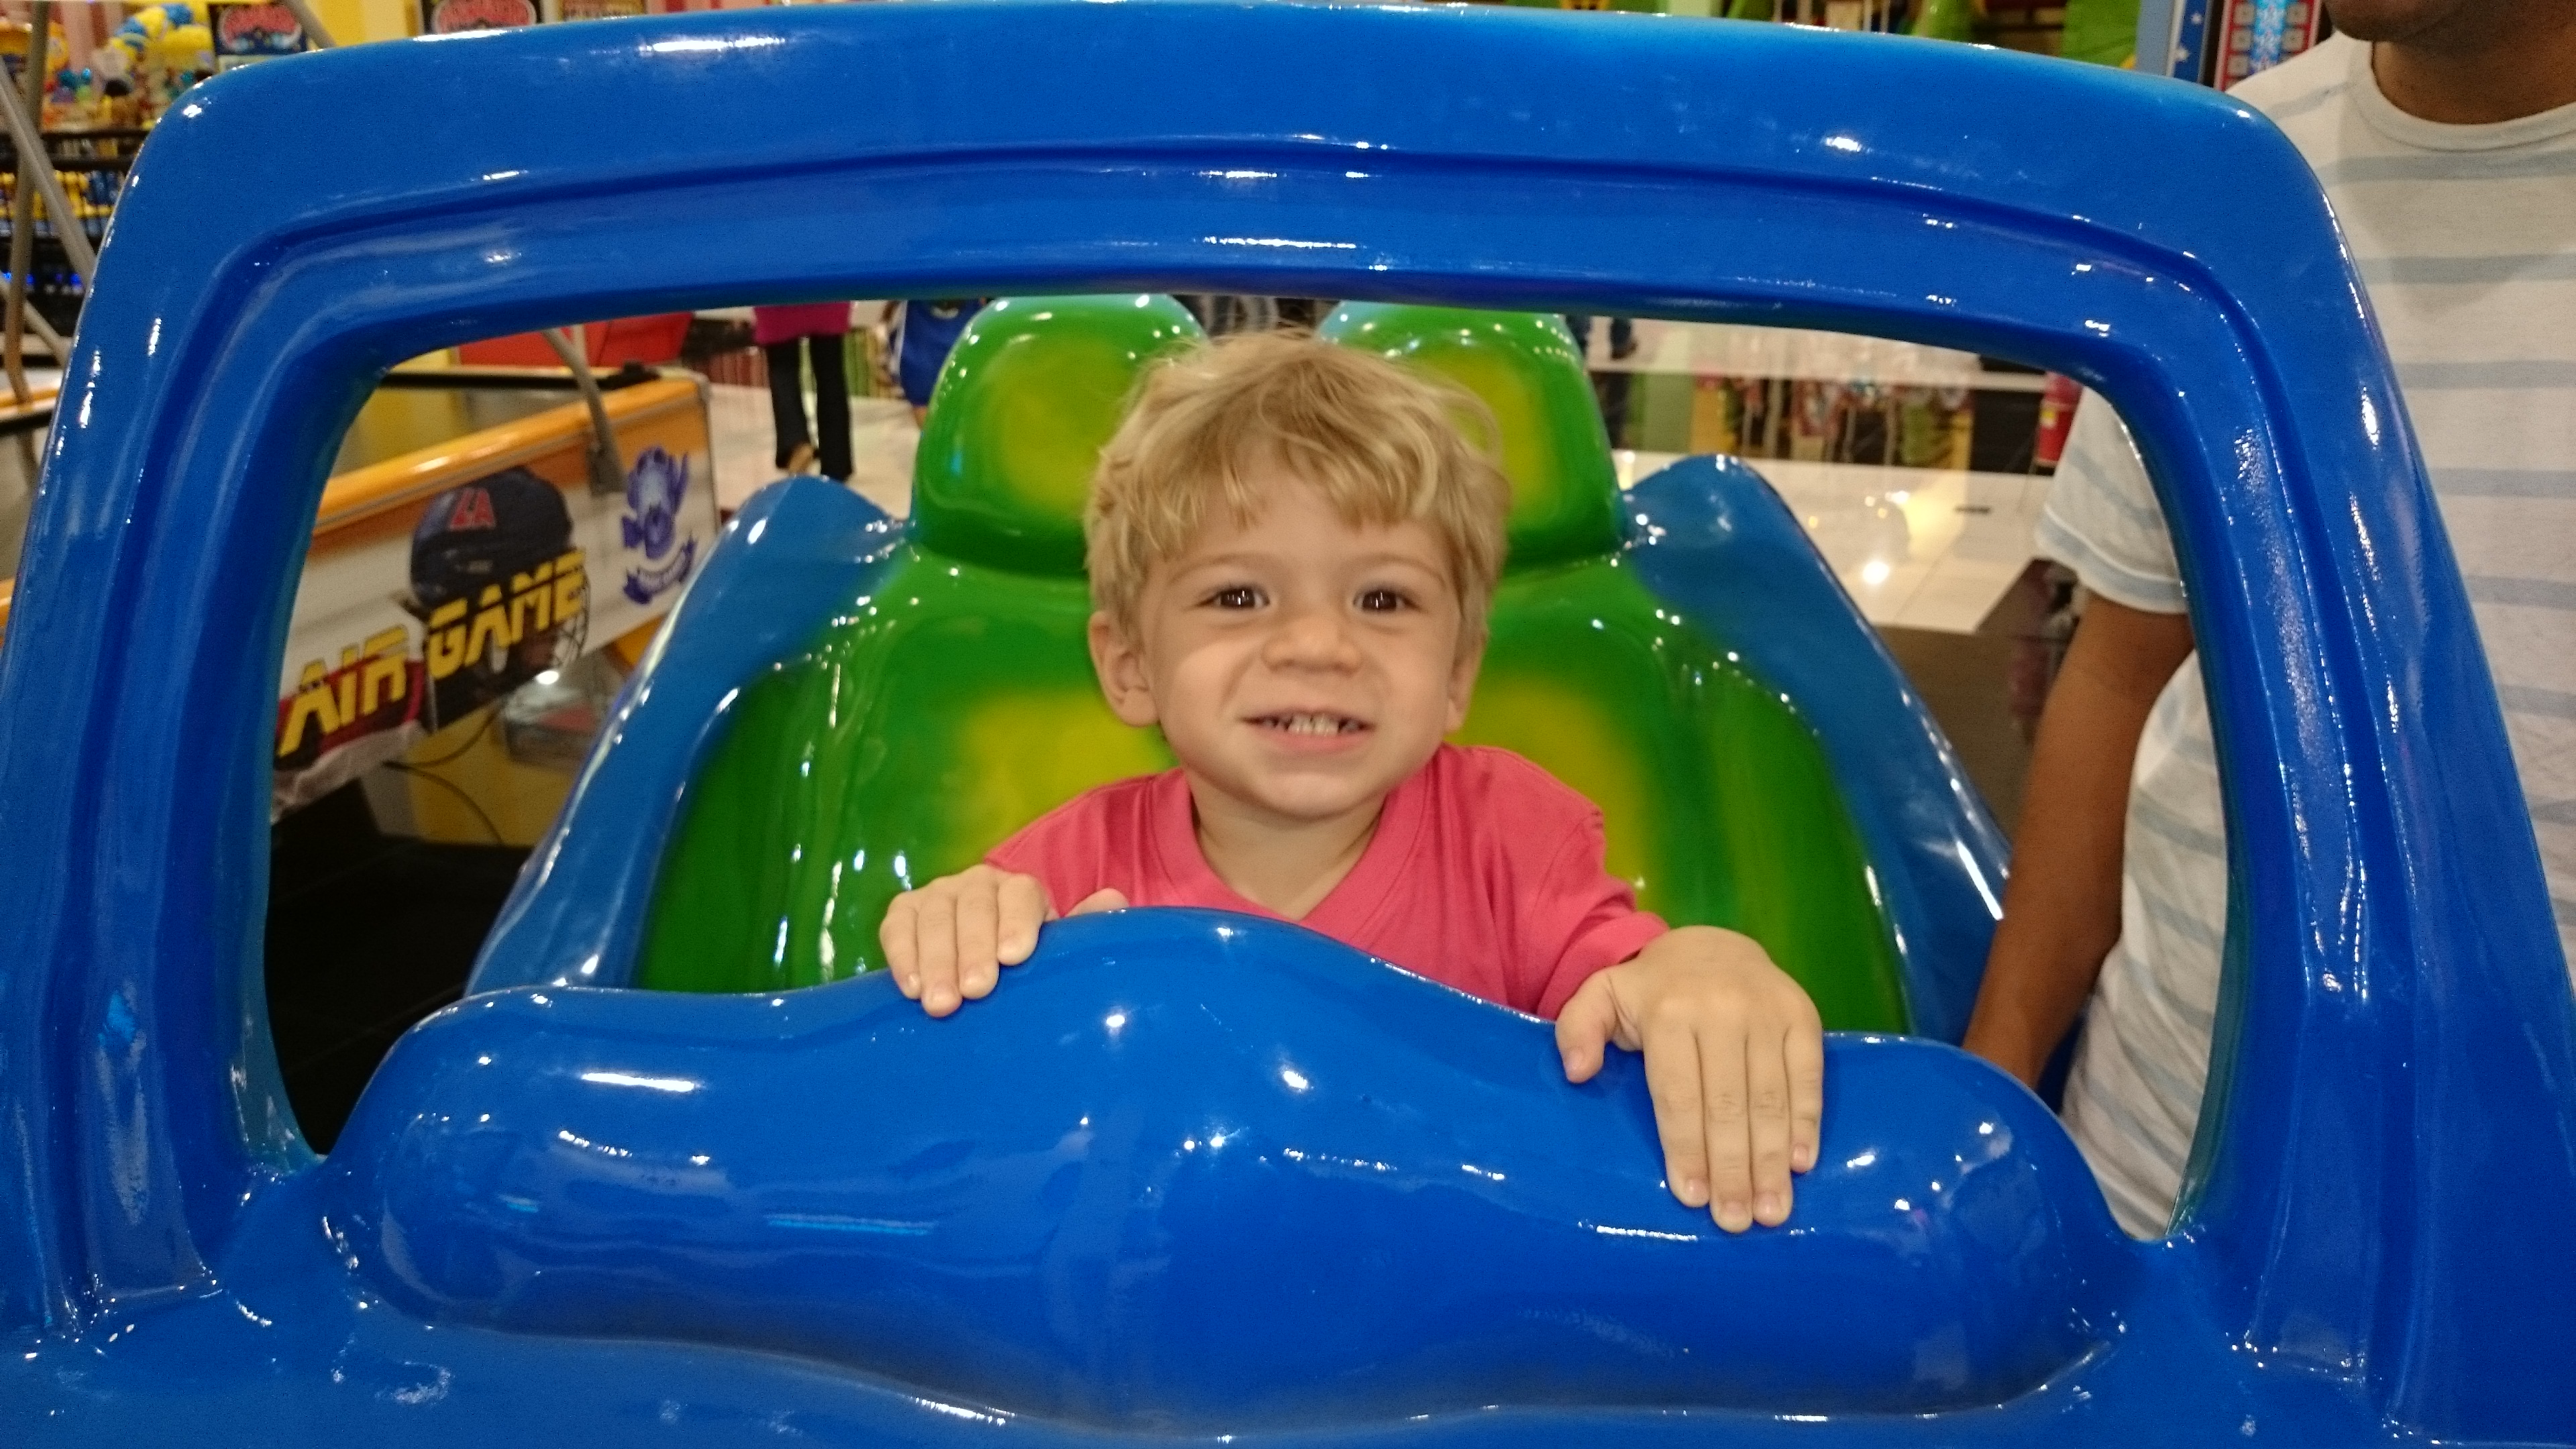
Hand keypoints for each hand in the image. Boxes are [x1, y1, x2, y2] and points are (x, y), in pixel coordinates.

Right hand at [878, 865, 1125, 1016]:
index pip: (1020, 894)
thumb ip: (1084, 928)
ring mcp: (937, 895)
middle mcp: (977, 884)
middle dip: (973, 949)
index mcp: (1020, 890)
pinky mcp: (903, 912)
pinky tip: (909, 988)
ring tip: (941, 1004)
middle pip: (974, 906)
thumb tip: (1113, 899)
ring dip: (936, 961)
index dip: (1016, 922)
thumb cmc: (1026, 966)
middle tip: (976, 992)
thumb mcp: (1056, 951)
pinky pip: (896, 927)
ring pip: (934, 917)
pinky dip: (901, 955)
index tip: (1014, 958)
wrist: (978, 974)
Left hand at [1556, 926, 1824, 1232]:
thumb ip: (1577, 1029)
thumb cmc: (1652, 992)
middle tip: (1735, 1221)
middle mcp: (1722, 1009)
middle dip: (1732, 1168)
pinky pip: (1808, 1076)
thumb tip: (1577, 1072)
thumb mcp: (1601, 997)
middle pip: (1727, 1103)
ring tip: (1771, 1212)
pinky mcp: (1803, 1016)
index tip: (1692, 1198)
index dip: (1686, 1148)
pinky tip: (1800, 1164)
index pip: (1678, 1093)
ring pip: (1770, 1097)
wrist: (1713, 946)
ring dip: (1771, 1160)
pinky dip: (1807, 1123)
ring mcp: (1768, 1012)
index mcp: (1669, 1012)